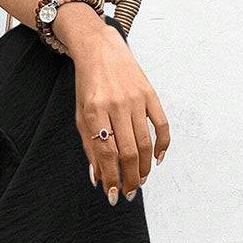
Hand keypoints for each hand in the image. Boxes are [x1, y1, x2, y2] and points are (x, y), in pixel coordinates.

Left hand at [70, 22, 170, 204]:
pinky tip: (157, 160)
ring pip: (144, 142)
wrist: (100, 49)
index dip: (110, 176)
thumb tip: (97, 176)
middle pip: (128, 152)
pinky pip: (161, 125)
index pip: (106, 152)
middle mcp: (116, 106)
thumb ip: (89, 145)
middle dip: (129, 178)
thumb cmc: (88, 85)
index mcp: (94, 111)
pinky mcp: (150, 94)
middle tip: (128, 192)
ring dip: (144, 167)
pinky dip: (162, 145)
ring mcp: (135, 99)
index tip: (113, 193)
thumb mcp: (80, 114)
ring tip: (140, 181)